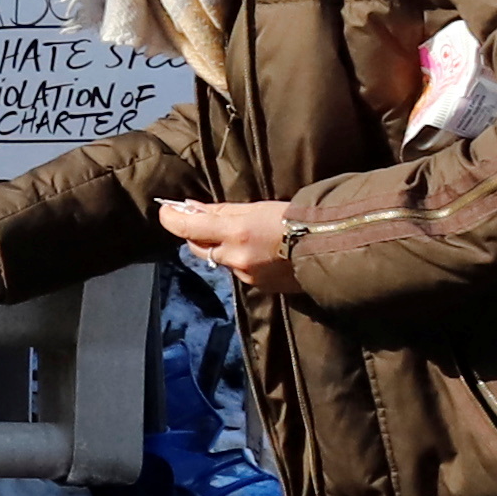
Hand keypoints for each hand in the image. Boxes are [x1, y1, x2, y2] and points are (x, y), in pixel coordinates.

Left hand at [160, 198, 294, 280]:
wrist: (332, 246)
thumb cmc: (296, 217)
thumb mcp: (257, 207)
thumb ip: (222, 210)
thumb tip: (192, 208)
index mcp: (234, 232)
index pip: (188, 228)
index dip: (171, 220)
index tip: (165, 211)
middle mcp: (235, 257)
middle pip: (197, 249)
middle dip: (195, 236)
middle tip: (201, 222)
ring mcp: (246, 276)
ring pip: (219, 261)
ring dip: (221, 249)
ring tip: (241, 236)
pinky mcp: (259, 288)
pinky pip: (239, 272)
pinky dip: (239, 261)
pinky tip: (258, 252)